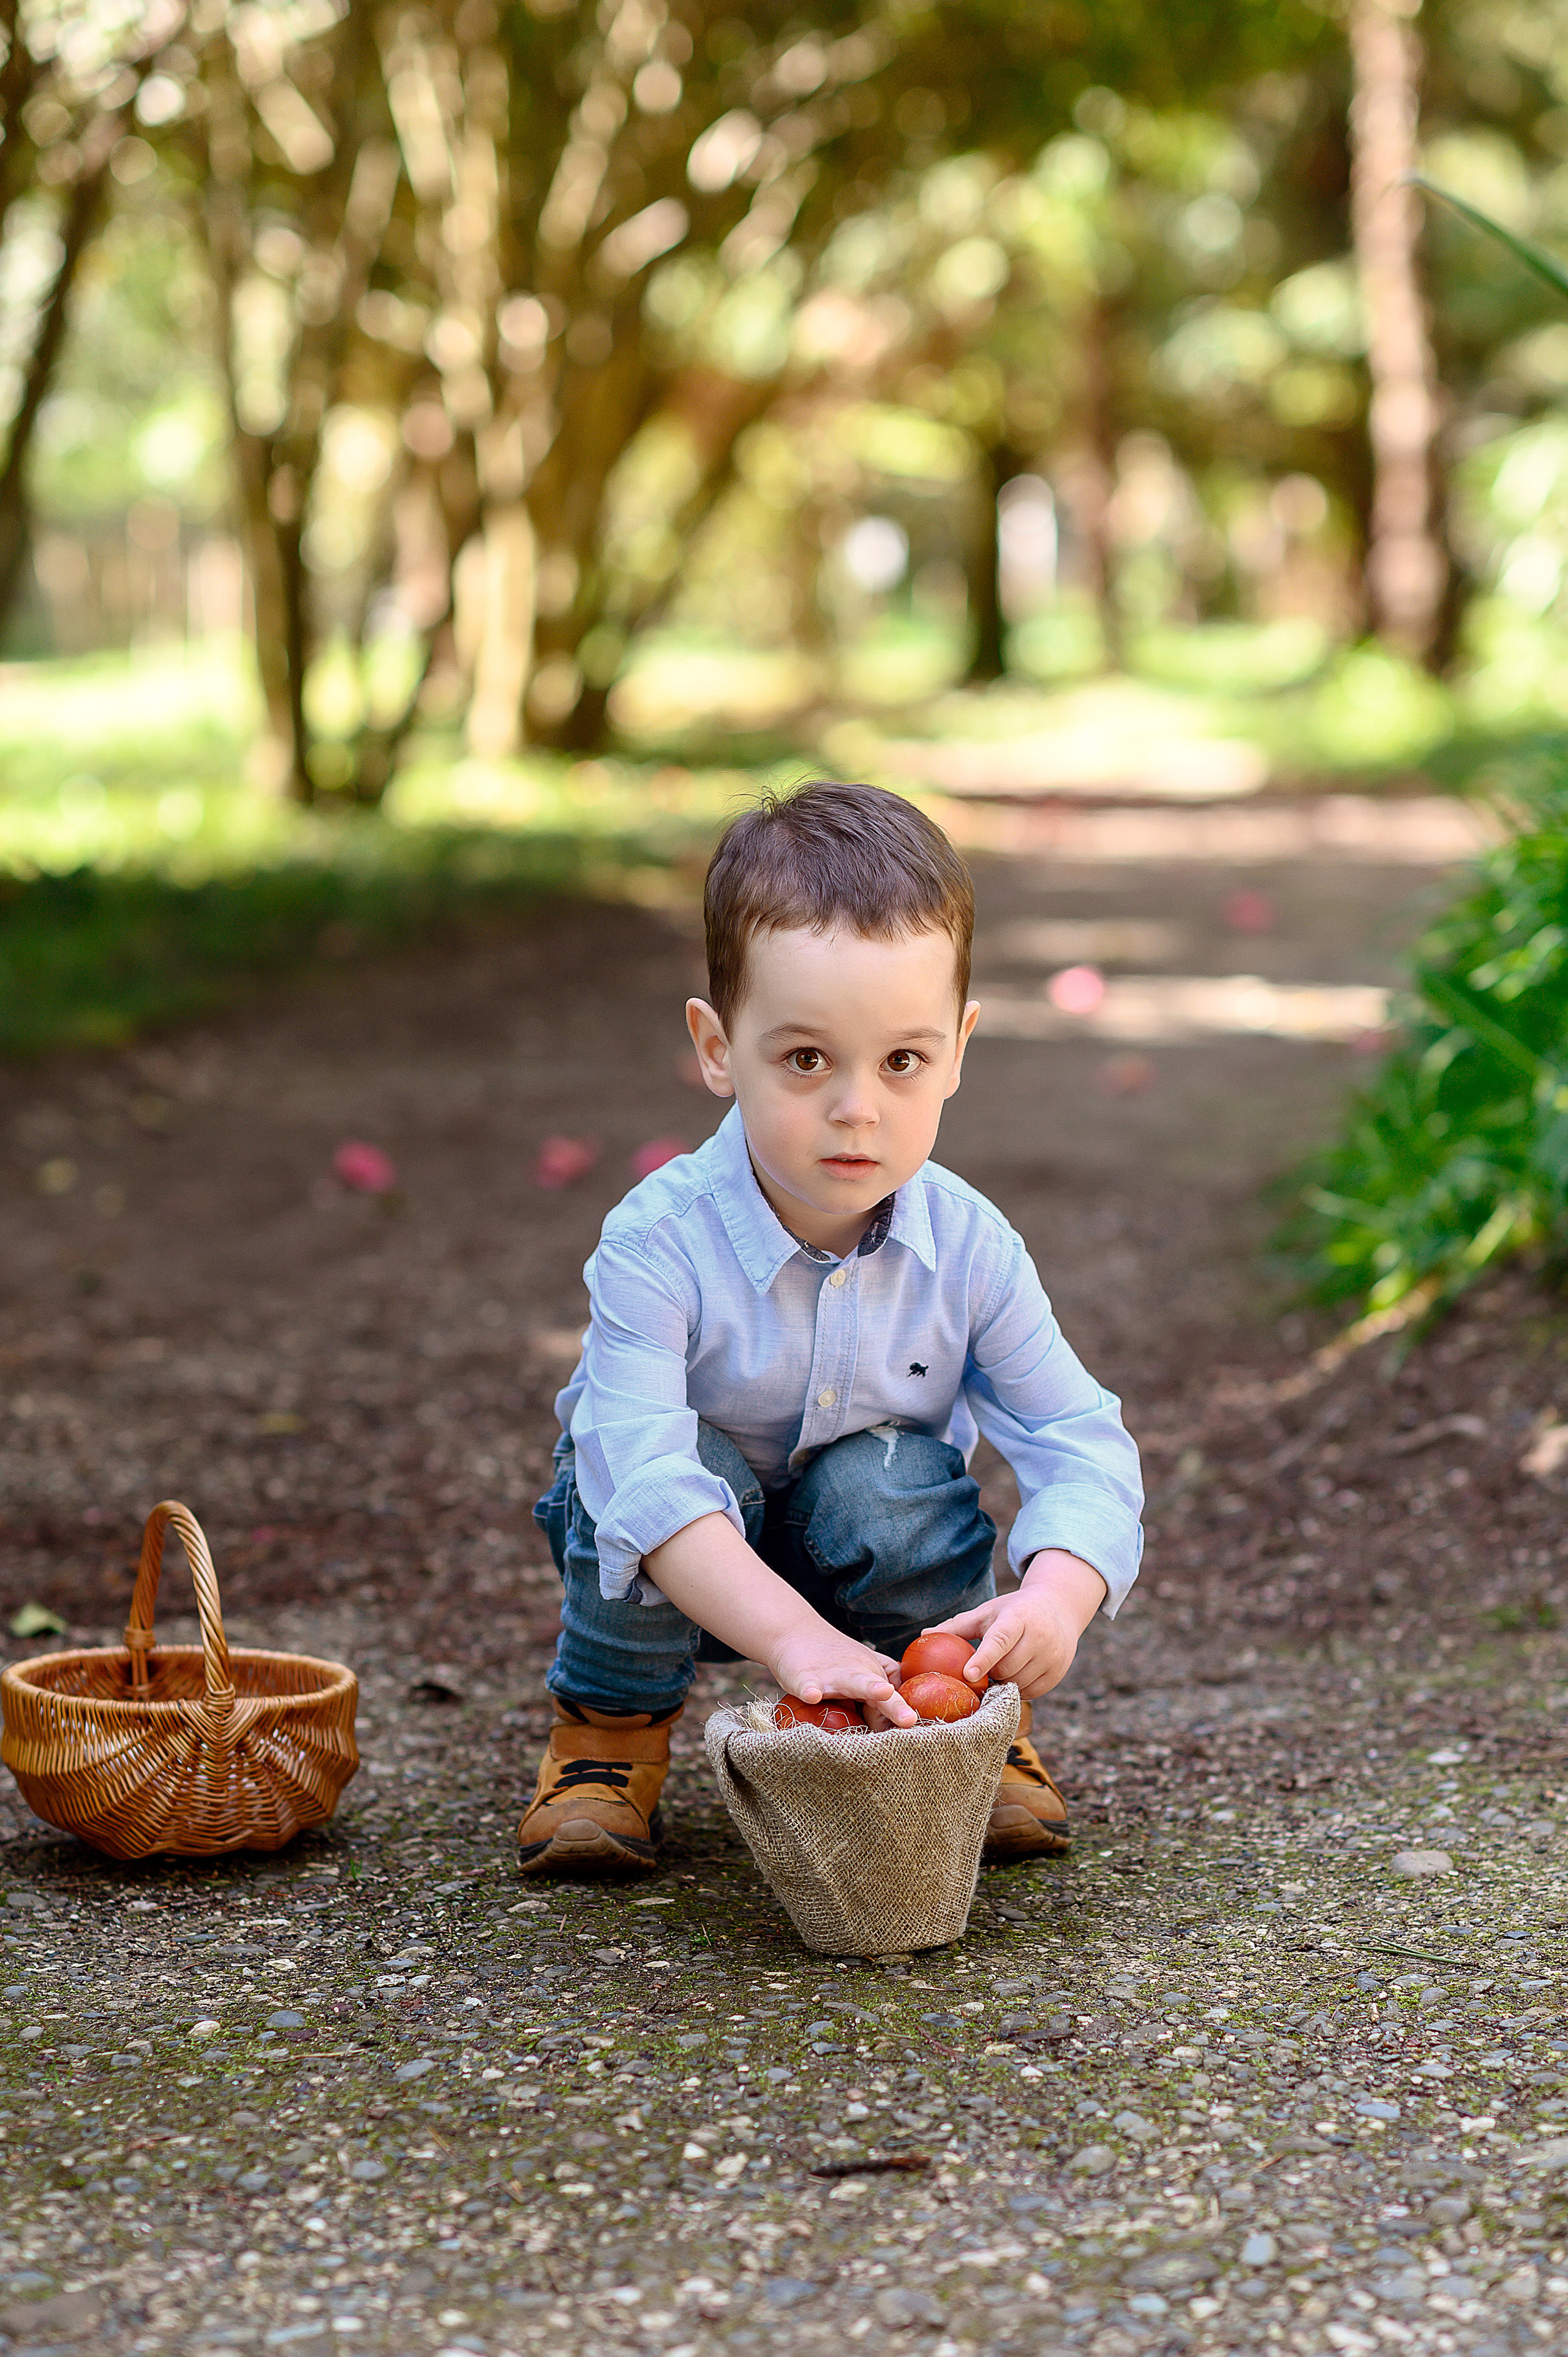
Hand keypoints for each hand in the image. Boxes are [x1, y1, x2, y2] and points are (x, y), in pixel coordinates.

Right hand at [771, 1630, 918, 1727]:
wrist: (793, 1631)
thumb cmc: (831, 1659)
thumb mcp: (861, 1671)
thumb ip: (879, 1692)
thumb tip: (895, 1722)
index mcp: (871, 1678)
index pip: (891, 1700)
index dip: (899, 1716)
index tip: (911, 1731)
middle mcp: (856, 1675)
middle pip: (880, 1690)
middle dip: (895, 1704)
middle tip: (910, 1719)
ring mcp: (831, 1675)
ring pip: (852, 1682)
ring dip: (868, 1688)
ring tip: (883, 1692)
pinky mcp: (804, 1676)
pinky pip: (808, 1684)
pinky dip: (810, 1689)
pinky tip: (813, 1695)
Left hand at [928, 1550, 1106, 1698]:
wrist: (1059, 1608)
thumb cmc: (1013, 1611)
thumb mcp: (987, 1612)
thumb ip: (957, 1627)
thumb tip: (923, 1636)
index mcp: (1018, 1618)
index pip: (1000, 1640)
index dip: (983, 1659)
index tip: (968, 1674)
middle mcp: (1039, 1636)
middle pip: (1007, 1668)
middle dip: (990, 1673)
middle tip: (979, 1672)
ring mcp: (1052, 1656)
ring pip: (1018, 1683)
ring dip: (1002, 1683)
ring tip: (997, 1672)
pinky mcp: (1058, 1672)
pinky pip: (1031, 1692)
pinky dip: (1017, 1689)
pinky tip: (1013, 1676)